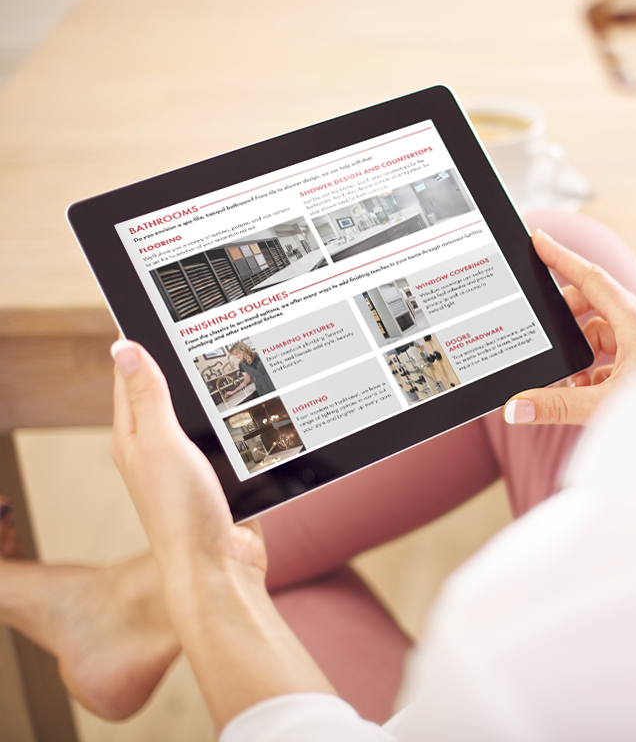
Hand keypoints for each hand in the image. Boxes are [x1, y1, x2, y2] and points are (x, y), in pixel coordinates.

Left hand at [109, 341, 332, 726]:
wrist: (221, 567)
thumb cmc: (180, 513)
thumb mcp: (160, 443)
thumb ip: (149, 396)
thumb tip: (124, 347)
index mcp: (134, 438)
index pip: (132, 378)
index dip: (142, 346)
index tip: (159, 314)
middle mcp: (160, 450)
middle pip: (172, 395)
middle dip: (190, 366)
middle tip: (210, 331)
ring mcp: (193, 467)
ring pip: (208, 418)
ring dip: (223, 399)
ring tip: (241, 365)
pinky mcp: (224, 481)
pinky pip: (234, 443)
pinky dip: (246, 428)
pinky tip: (264, 414)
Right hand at [503, 230, 635, 424]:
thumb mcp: (606, 403)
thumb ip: (558, 405)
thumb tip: (515, 407)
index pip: (590, 277)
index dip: (560, 257)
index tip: (537, 239)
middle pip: (592, 304)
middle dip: (567, 320)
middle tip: (547, 338)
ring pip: (602, 332)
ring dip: (582, 353)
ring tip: (571, 381)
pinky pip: (615, 352)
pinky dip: (597, 368)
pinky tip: (590, 392)